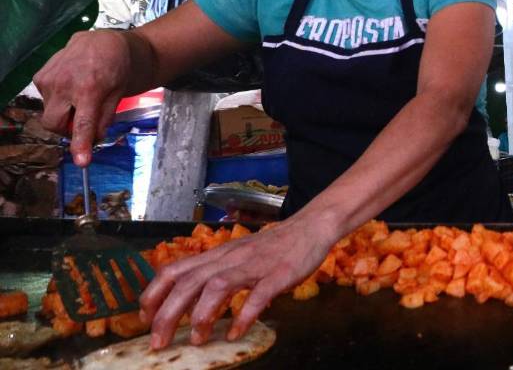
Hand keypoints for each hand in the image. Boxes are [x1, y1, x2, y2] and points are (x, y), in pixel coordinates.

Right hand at [33, 31, 132, 165]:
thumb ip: (105, 118)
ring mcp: (49, 78)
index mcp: (90, 89)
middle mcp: (64, 83)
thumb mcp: (119, 94)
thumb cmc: (116, 68)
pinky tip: (71, 86)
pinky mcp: (40, 75)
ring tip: (81, 95)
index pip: (83, 123)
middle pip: (54, 124)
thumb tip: (93, 140)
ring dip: (63, 111)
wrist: (104, 42)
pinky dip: (58, 99)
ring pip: (50, 112)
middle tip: (83, 120)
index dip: (81, 144)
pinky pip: (45, 99)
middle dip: (66, 128)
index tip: (82, 160)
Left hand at [139, 216, 338, 348]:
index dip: (154, 294)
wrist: (310, 227)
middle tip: (159, 342)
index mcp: (217, 255)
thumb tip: (193, 303)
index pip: (174, 270)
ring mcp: (254, 265)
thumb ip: (216, 273)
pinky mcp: (278, 274)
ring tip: (197, 340)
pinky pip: (258, 295)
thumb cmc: (274, 245)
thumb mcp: (237, 255)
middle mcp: (230, 258)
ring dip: (202, 316)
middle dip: (168, 314)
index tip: (145, 318)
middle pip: (188, 282)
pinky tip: (236, 332)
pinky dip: (244, 315)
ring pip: (217, 286)